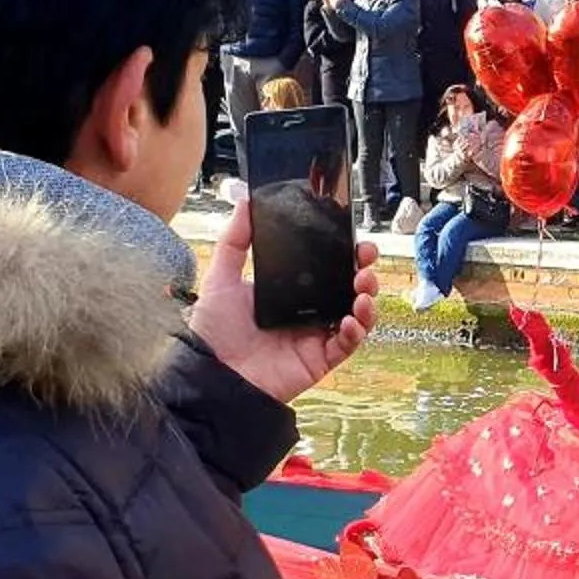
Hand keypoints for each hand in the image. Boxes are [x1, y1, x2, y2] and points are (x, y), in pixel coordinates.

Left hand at [189, 198, 377, 402]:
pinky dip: (356, 330)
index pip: (325, 268)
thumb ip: (234, 241)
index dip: (344, 253)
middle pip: (347, 289)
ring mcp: (315, 336)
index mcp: (289, 292)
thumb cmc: (213, 332)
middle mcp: (307, 312)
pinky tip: (350, 319)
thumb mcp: (221, 279)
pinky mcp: (319, 360)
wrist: (211, 375)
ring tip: (364, 287)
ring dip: (367, 299)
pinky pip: (347, 345)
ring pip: (355, 316)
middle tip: (365, 259)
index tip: (353, 237)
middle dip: (363, 272)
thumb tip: (245, 202)